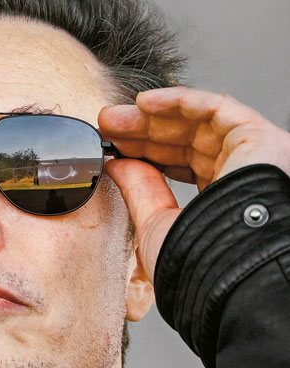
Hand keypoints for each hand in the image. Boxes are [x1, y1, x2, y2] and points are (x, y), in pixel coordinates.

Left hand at [100, 87, 289, 279]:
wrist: (228, 265)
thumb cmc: (199, 261)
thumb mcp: (157, 224)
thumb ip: (140, 191)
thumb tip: (118, 165)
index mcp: (223, 201)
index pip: (183, 167)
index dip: (146, 154)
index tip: (111, 148)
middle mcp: (243, 176)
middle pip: (190, 142)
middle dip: (143, 132)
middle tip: (106, 126)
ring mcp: (255, 156)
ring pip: (200, 123)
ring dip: (153, 117)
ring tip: (113, 118)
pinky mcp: (260, 138)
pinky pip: (218, 108)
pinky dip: (180, 101)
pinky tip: (145, 103)